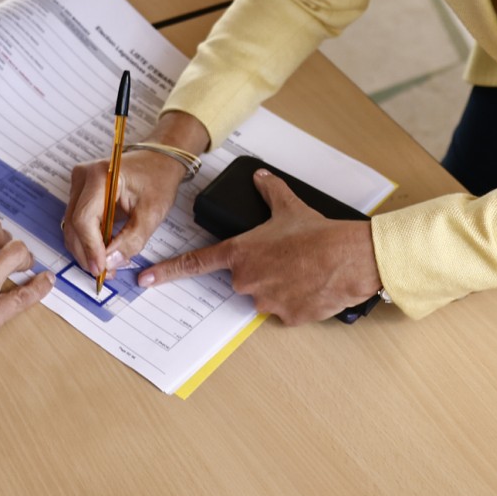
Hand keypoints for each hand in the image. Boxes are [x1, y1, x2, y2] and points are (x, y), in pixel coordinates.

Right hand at [62, 110, 206, 276]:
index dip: (90, 248)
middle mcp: (83, 176)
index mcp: (101, 176)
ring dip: (86, 249)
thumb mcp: (152, 213)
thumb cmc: (157, 180)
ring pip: (72, 226)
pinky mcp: (80, 192)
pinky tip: (103, 251)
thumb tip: (110, 263)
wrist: (158, 160)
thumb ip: (132, 240)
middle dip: (87, 253)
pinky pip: (77, 222)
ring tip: (107, 265)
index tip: (101, 269)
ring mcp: (78, 183)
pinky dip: (88, 240)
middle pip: (73, 225)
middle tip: (105, 273)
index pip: (84, 219)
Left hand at [139, 169, 381, 323]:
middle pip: (243, 279)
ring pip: (266, 296)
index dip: (168, 271)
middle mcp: (247, 279)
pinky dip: (299, 300)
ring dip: (280, 286)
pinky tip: (314, 285)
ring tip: (305, 269)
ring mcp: (266, 301)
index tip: (146, 278)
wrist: (350, 257)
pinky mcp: (288, 317)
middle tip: (286, 258)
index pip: (195, 263)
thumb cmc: (318, 233)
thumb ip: (268, 191)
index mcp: (240, 253)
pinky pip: (287, 310)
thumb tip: (260, 178)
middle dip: (261, 270)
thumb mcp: (288, 205)